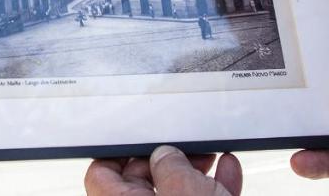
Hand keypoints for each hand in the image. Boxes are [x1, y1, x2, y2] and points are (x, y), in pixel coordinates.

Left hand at [85, 146, 240, 195]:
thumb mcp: (184, 192)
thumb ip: (169, 165)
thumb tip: (166, 156)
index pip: (102, 175)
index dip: (122, 153)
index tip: (141, 139)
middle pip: (140, 185)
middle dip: (165, 162)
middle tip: (184, 149)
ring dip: (194, 175)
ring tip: (210, 159)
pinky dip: (213, 190)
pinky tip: (227, 173)